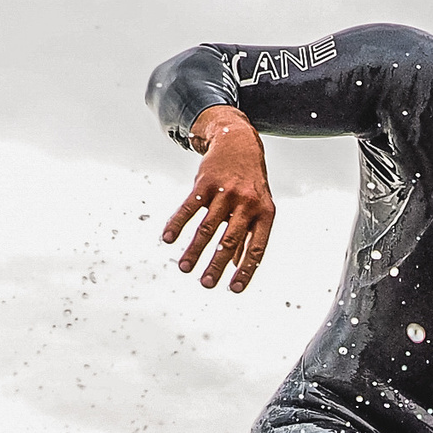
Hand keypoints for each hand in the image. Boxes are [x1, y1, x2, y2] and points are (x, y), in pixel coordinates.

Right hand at [161, 106, 274, 290]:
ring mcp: (226, 192)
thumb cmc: (251, 183)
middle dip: (217, 264)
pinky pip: (189, 207)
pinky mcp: (205, 183)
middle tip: (206, 284)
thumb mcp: (258, 207)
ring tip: (185, 269)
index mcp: (265, 213)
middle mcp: (247, 204)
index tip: (233, 289)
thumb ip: (249, 235)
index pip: (256, 248)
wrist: (239, 143)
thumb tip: (240, 267)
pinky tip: (168, 239)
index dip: (246, 269)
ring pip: (208, 227)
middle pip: (230, 240)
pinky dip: (177, 223)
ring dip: (195, 250)